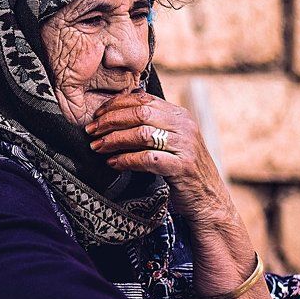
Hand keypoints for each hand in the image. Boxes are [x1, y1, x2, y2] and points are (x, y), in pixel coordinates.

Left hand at [83, 89, 229, 222]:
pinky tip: (113, 163)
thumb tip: (117, 110)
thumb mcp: (170, 140)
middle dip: (110, 121)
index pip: (144, 99)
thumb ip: (152, 124)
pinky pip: (147, 159)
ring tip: (97, 147)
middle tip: (91, 131)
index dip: (116, 104)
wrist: (208, 199)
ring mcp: (185, 146)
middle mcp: (184, 126)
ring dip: (114, 140)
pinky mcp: (182, 167)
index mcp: (180, 115)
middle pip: (140, 113)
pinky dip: (126, 160)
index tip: (97, 114)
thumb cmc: (181, 169)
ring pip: (142, 134)